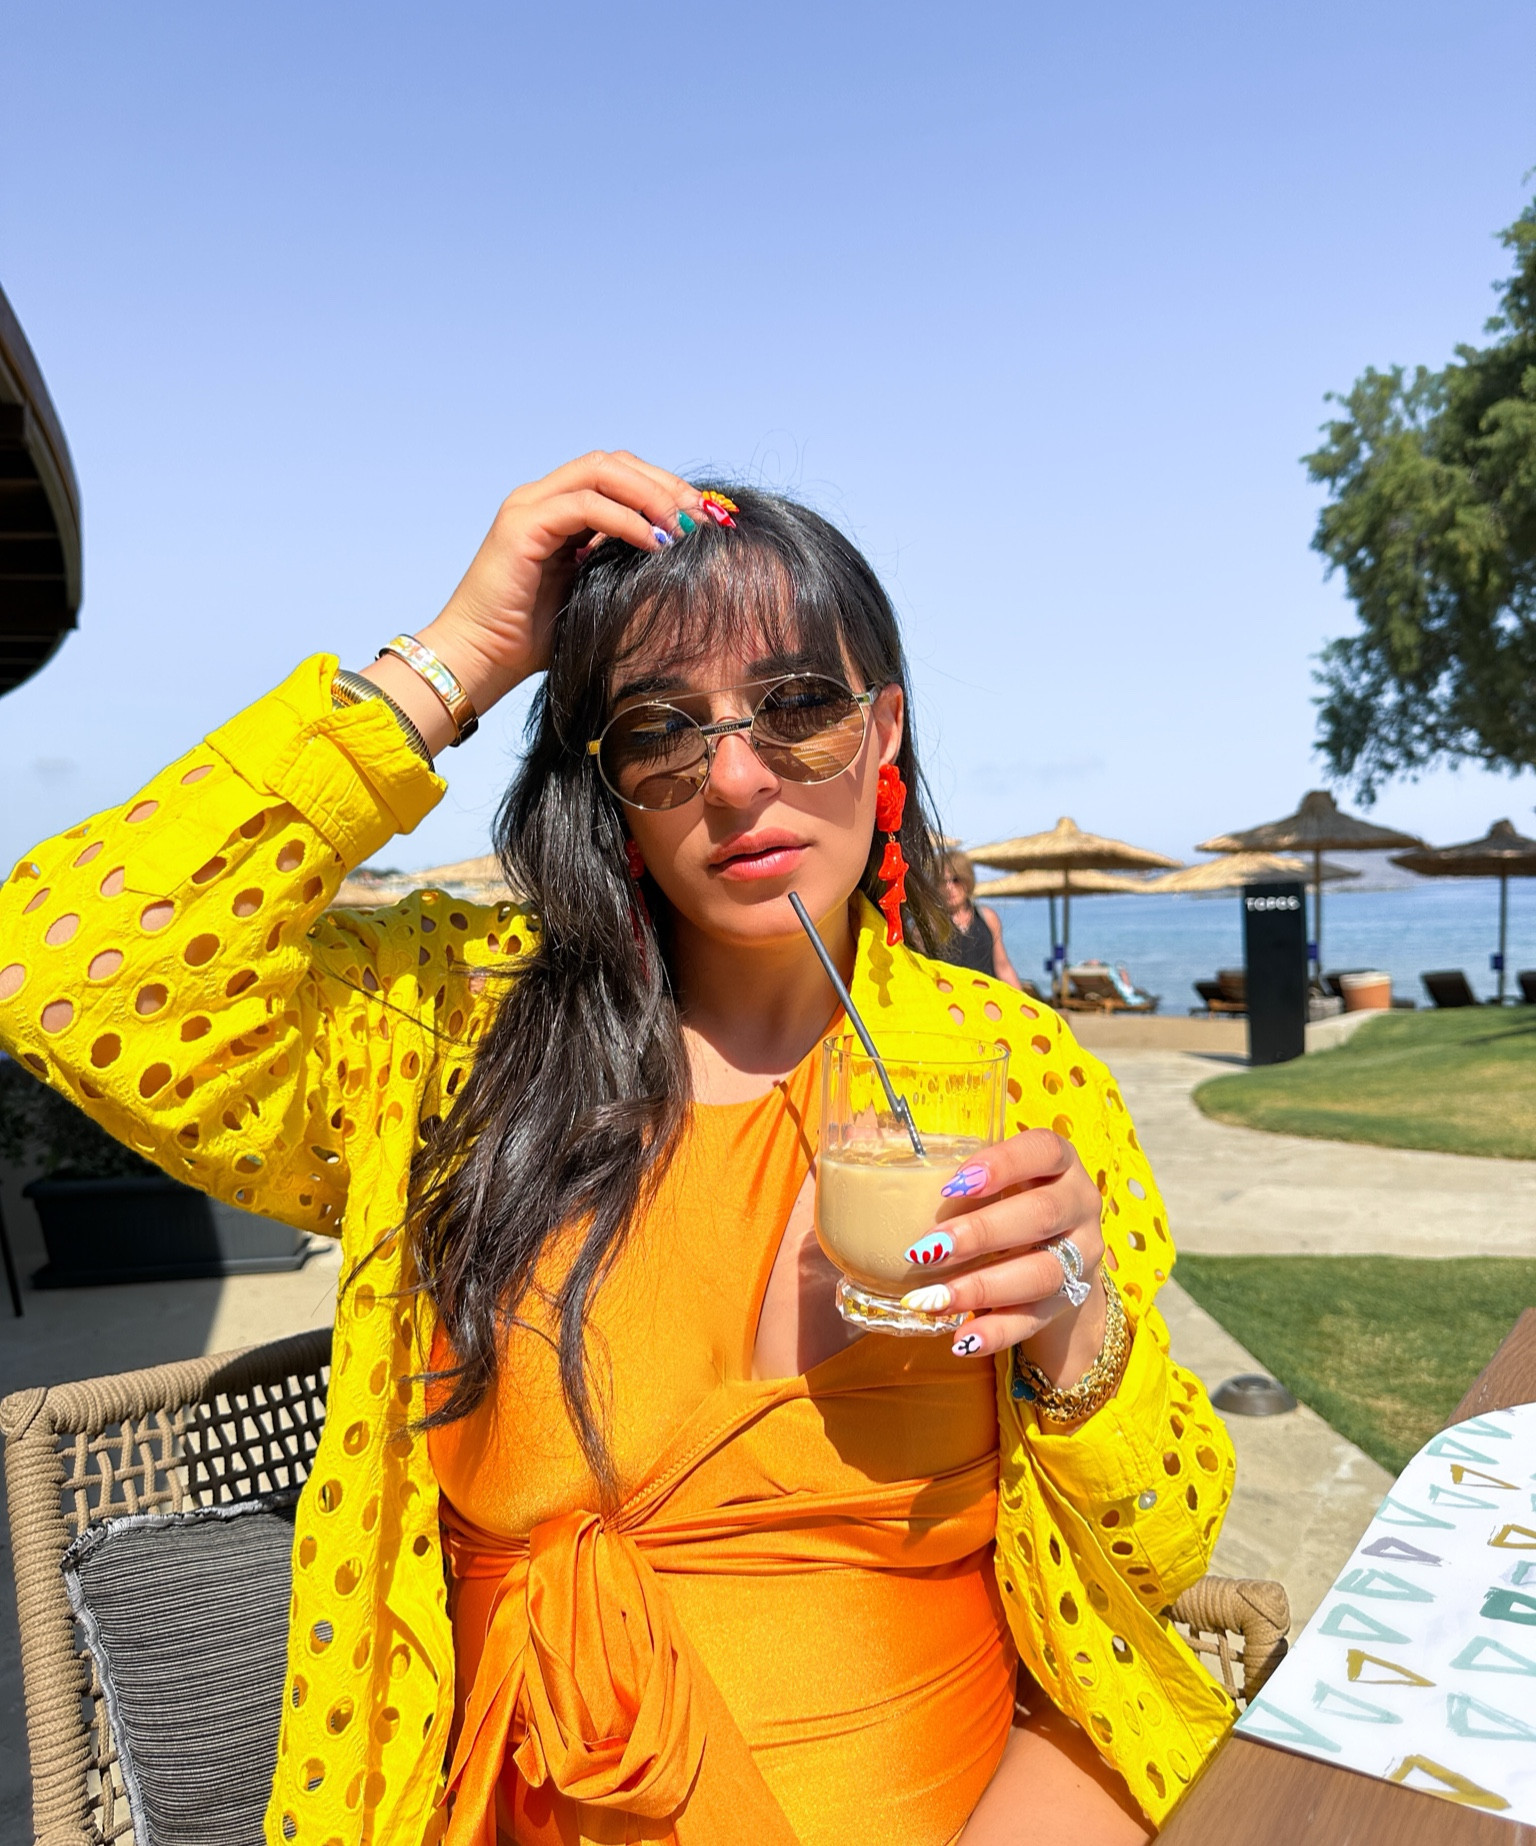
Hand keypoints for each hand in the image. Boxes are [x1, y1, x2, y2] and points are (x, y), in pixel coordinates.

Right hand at [365, 452, 706, 747]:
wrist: (481, 660)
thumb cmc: (534, 641)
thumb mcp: (593, 595)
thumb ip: (621, 568)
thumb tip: (676, 560)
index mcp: (560, 512)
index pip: (620, 476)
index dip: (665, 489)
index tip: (704, 517)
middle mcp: (542, 499)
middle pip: (615, 464)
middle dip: (666, 485)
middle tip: (704, 516)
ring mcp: (529, 507)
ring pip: (601, 472)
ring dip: (650, 495)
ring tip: (683, 526)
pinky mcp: (521, 526)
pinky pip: (583, 505)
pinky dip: (625, 519)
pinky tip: (655, 543)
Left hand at [899, 1130, 1108, 1374]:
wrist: (1056, 1251)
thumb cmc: (1001, 1198)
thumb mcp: (986, 1177)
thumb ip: (939, 1167)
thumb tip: (844, 1147)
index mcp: (1058, 1161)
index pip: (1043, 1149)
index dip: (1004, 1162)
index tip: (955, 1181)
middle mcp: (1079, 1202)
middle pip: (1040, 1214)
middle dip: (982, 1233)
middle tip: (927, 1249)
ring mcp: (1082, 1253)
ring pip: (1042, 1271)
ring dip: (982, 1286)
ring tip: (930, 1300)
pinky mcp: (1071, 1299)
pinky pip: (1036, 1318)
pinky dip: (997, 1331)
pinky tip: (961, 1340)